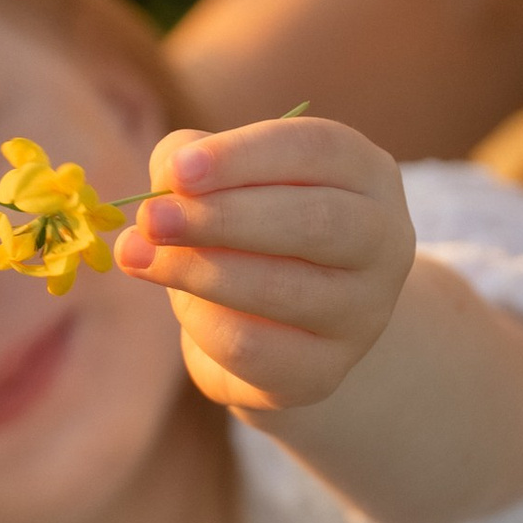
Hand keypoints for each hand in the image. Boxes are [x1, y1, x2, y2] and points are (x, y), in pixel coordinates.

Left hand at [113, 112, 415, 417]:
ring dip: (200, 271)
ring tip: (139, 257)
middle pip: (315, 221)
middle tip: (151, 219)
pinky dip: (204, 324)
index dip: (244, 157)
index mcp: (365, 174)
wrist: (282, 333)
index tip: (178, 170)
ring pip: (283, 289)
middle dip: (223, 218)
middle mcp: (383, 241)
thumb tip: (161, 188)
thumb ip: (189, 165)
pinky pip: (255, 348)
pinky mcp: (325, 372)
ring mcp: (363, 313)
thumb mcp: (223, 183)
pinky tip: (182, 307)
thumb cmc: (249, 235)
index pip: (317, 150)